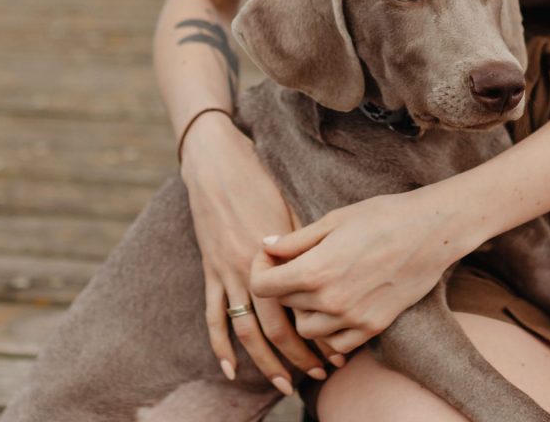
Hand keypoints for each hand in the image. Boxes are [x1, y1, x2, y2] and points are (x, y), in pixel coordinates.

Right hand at [180, 111, 327, 393]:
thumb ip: (306, 245)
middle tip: (318, 374)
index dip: (319, 333)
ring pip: (246, 329)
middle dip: (299, 355)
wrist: (216, 165)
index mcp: (276, 255)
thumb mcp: (292, 211)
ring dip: (265, 361)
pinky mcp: (210, 271)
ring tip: (284, 383)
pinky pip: (214, 316)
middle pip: (276, 326)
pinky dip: (220, 346)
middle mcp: (251, 269)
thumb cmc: (260, 182)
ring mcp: (226, 272)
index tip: (339, 352)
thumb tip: (327, 272)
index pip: (300, 306)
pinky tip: (230, 370)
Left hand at [249, 190, 459, 353]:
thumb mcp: (332, 220)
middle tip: (296, 266)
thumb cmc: (380, 217)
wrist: (430, 232)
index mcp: (314, 270)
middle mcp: (329, 300)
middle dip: (283, 287)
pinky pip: (336, 343)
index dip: (261, 271)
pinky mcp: (372, 327)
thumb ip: (294, 241)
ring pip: (306, 330)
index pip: (263, 287)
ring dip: (304, 312)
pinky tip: (337, 308)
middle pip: (284, 306)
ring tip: (318, 287)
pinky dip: (330, 331)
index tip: (272, 259)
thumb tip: (265, 247)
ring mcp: (352, 318)